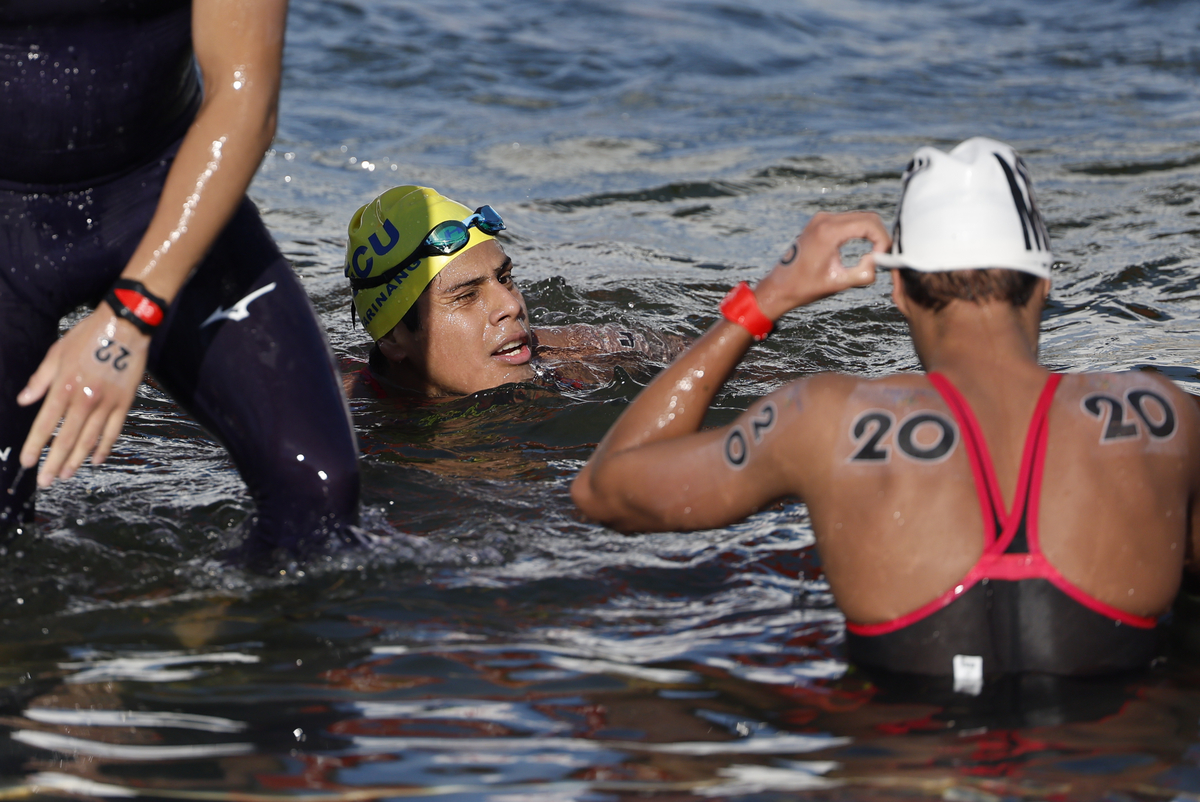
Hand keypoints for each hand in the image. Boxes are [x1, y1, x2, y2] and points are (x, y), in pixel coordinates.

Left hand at [17, 308, 149, 485]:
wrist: (125, 327)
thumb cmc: (88, 336)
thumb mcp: (56, 353)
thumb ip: (40, 380)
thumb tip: (24, 400)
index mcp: (64, 387)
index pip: (45, 424)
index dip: (35, 445)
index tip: (28, 461)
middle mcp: (84, 399)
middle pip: (66, 438)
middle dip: (53, 462)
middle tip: (45, 480)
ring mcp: (106, 403)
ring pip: (89, 439)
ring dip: (76, 460)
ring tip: (66, 475)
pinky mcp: (124, 403)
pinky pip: (113, 431)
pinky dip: (104, 447)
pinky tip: (96, 459)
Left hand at [753, 211, 890, 319]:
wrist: (779, 286)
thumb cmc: (804, 287)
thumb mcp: (838, 283)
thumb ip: (864, 273)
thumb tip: (878, 260)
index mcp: (828, 231)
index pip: (870, 224)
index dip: (883, 240)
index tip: (883, 259)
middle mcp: (824, 219)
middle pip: (868, 217)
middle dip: (880, 236)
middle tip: (883, 258)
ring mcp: (821, 219)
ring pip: (859, 218)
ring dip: (871, 234)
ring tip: (874, 257)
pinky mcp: (820, 222)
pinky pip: (848, 221)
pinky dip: (860, 232)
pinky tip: (863, 250)